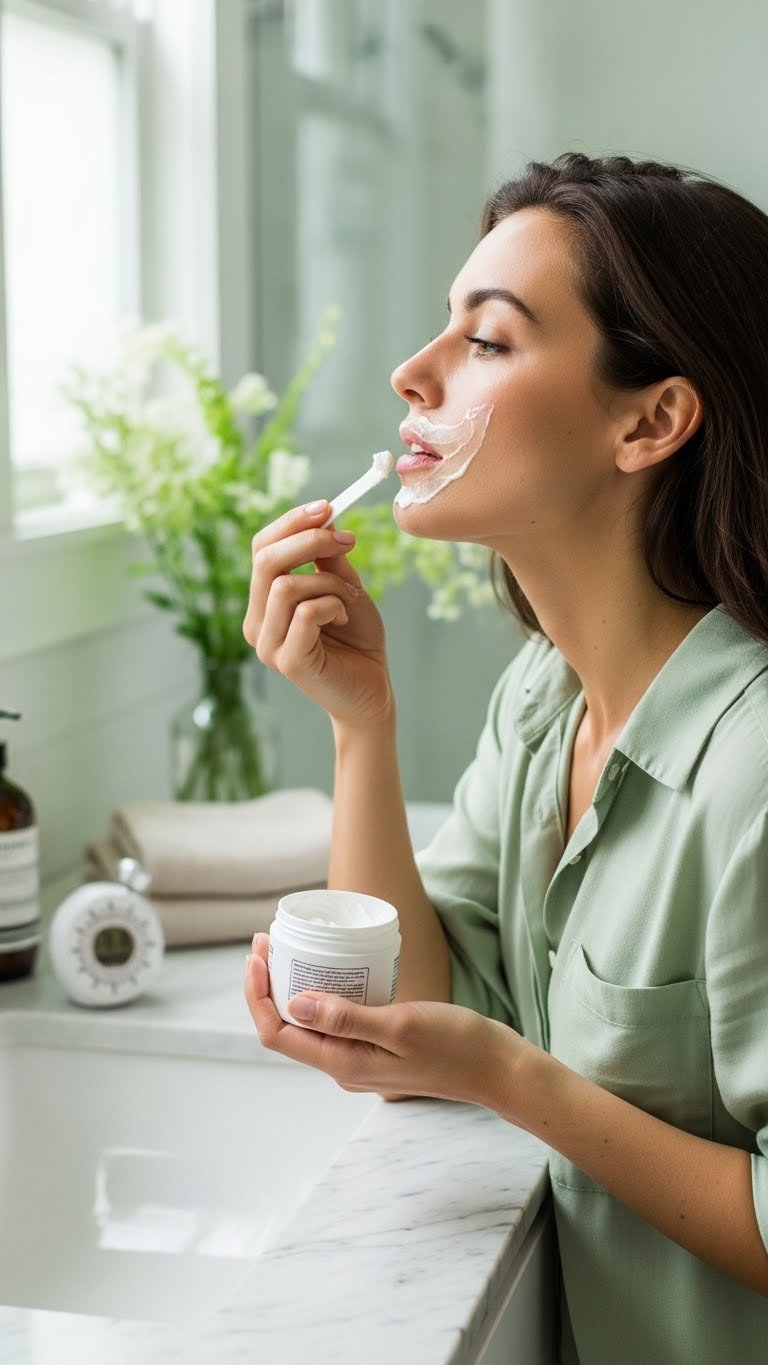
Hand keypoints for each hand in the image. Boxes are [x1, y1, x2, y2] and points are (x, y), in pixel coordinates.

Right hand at [242, 502, 394, 727]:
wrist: (373, 692)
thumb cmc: (358, 642)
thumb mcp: (346, 589)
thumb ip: (328, 561)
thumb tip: (324, 520)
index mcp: (263, 603)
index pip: (260, 549)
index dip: (291, 523)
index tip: (328, 507)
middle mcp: (257, 623)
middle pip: (265, 561)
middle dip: (308, 540)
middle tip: (347, 539)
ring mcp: (267, 644)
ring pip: (285, 585)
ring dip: (329, 583)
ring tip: (350, 600)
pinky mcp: (287, 661)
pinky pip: (306, 612)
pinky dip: (333, 605)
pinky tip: (346, 618)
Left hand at [244, 933, 525, 1108]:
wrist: (495, 1068)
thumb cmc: (455, 1046)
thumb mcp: (399, 1024)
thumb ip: (346, 1018)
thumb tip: (295, 1003)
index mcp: (343, 1064)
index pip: (278, 1034)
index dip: (259, 996)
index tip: (258, 955)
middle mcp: (343, 1066)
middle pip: (286, 1029)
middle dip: (267, 987)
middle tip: (266, 941)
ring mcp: (359, 1059)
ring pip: (308, 1025)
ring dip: (289, 989)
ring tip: (286, 949)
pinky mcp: (374, 1047)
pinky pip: (333, 1022)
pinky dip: (319, 995)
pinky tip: (326, 969)